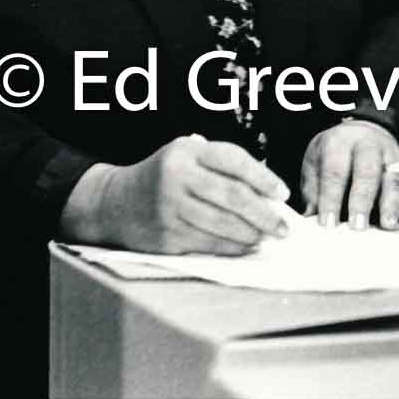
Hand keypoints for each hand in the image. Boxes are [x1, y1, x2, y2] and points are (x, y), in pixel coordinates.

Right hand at [84, 133, 290, 255]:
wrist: (114, 202)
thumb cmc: (164, 176)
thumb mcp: (187, 156)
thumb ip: (222, 167)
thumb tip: (268, 195)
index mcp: (186, 151)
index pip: (234, 161)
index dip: (263, 178)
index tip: (282, 194)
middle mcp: (177, 177)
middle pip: (232, 196)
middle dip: (264, 214)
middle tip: (283, 226)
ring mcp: (170, 208)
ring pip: (223, 224)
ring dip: (252, 234)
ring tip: (267, 237)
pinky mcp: (166, 236)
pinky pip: (208, 243)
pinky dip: (232, 247)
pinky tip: (245, 246)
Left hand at [302, 119, 398, 228]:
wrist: (362, 130)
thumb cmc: (334, 154)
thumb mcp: (315, 163)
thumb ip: (313, 191)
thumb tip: (309, 222)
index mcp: (340, 142)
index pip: (335, 171)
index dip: (331, 198)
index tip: (328, 224)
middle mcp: (368, 146)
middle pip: (367, 171)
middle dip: (362, 200)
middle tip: (358, 226)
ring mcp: (391, 156)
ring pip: (394, 177)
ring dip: (392, 203)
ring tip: (388, 225)